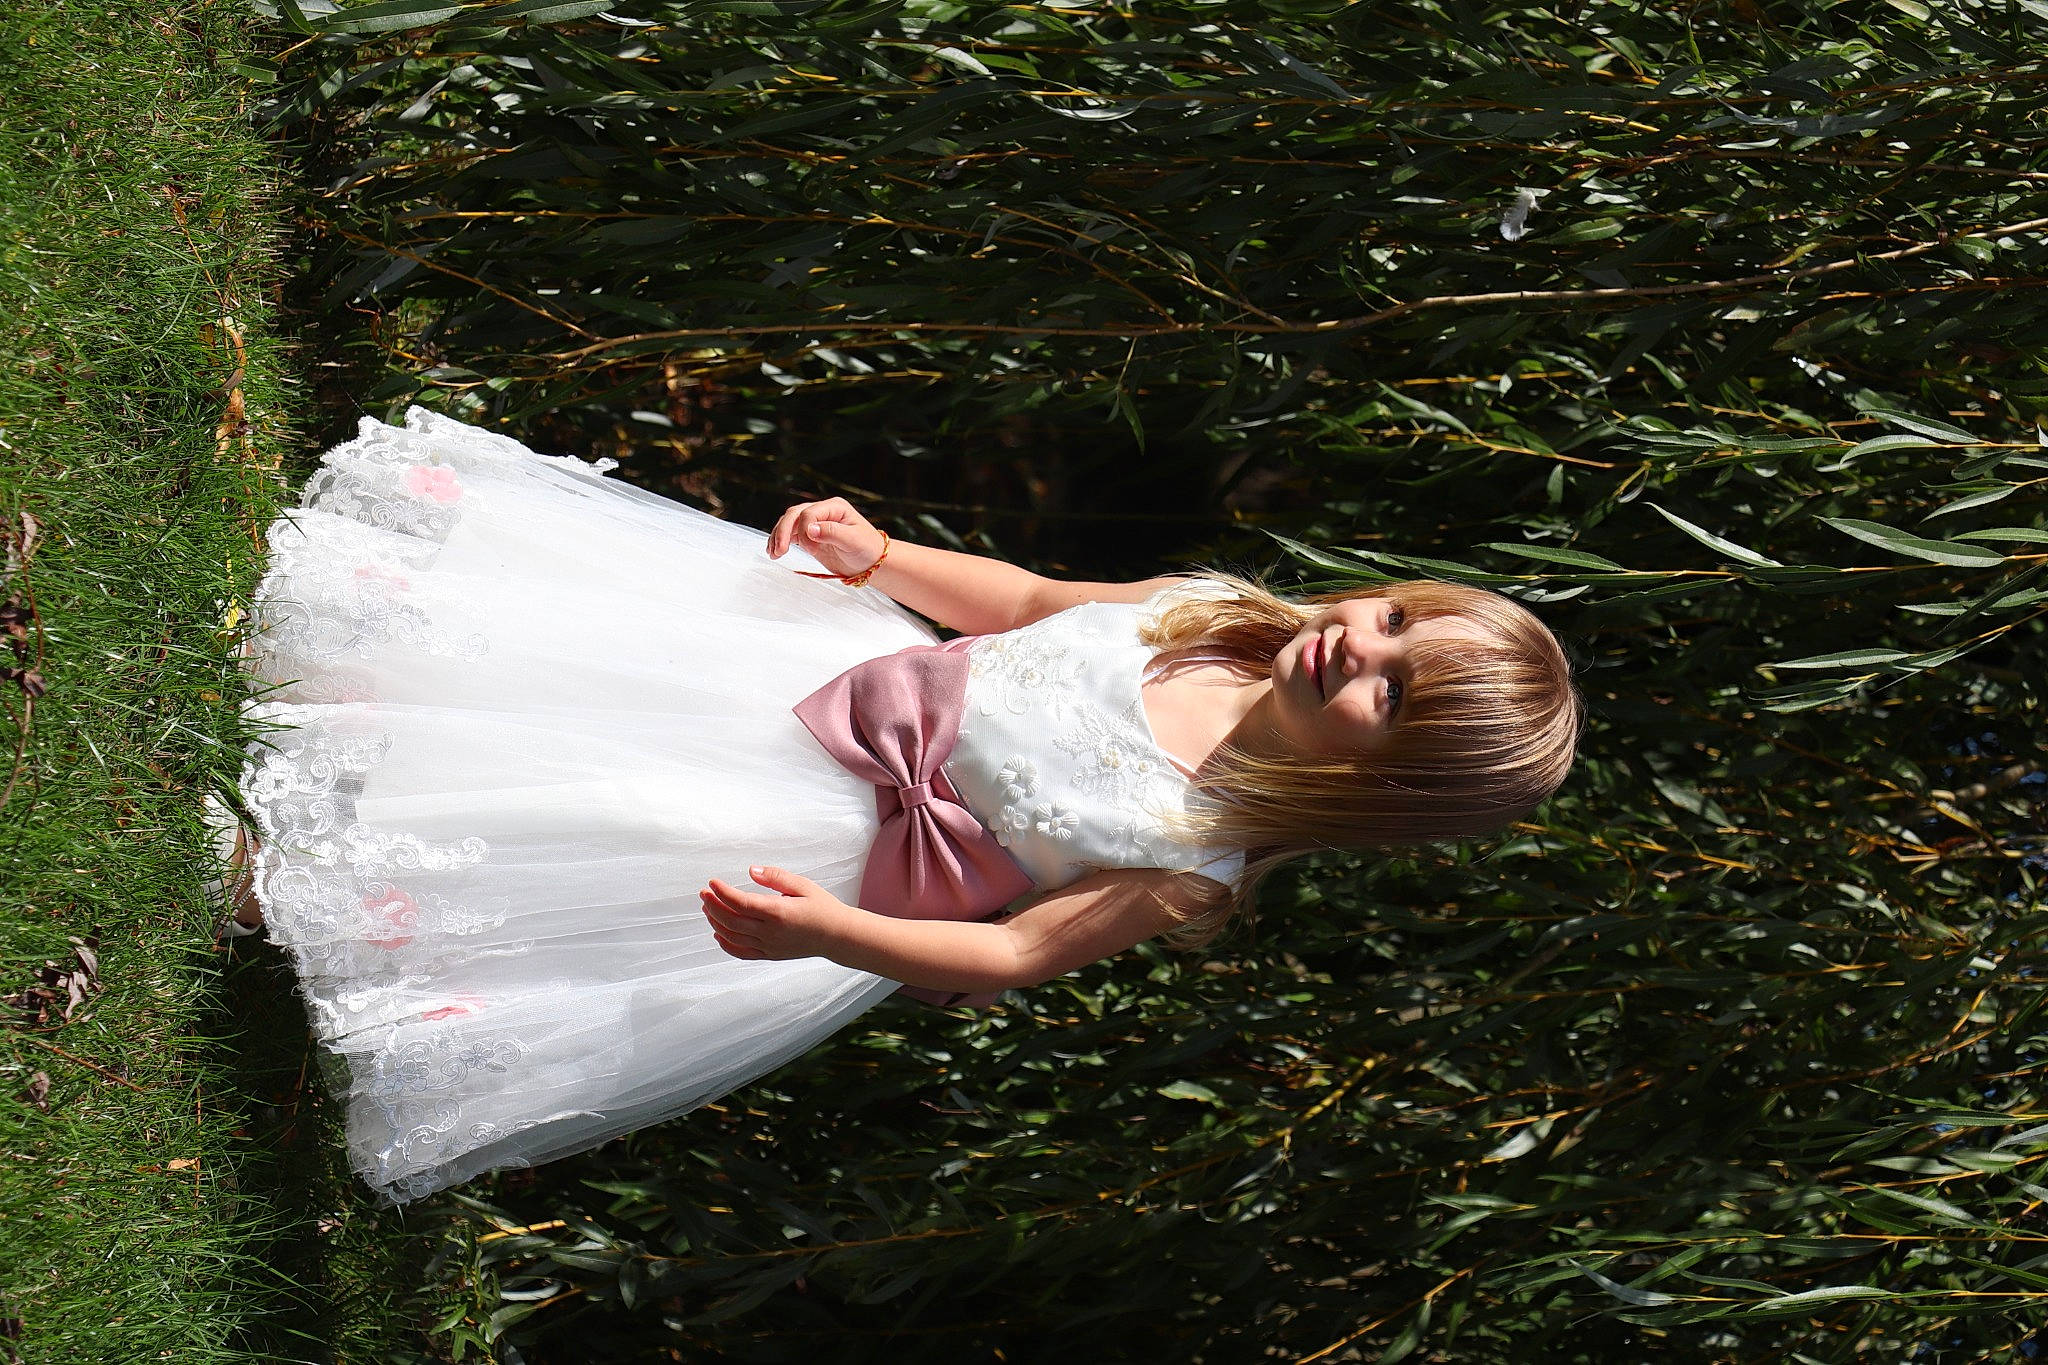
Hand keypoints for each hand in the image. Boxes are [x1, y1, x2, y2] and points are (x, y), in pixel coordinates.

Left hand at [699, 865, 852, 961]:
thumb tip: (752, 870)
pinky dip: (726, 944)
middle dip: (713, 905)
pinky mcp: (770, 955)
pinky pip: (741, 953)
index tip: (712, 882)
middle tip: (704, 892)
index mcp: (778, 912)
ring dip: (716, 921)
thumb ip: (776, 877)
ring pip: (732, 937)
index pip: (740, 903)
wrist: (838, 936)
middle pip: (731, 920)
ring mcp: (769, 946)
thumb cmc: (823, 908)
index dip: (722, 892)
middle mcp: (770, 932)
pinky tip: (718, 933)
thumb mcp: (802, 885)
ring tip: (708, 907)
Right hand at [765, 498, 886, 578]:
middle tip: (779, 551)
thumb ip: (832, 532)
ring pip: (789, 523)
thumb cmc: (867, 549)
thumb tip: (809, 529)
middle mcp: (823, 512)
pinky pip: (790, 534)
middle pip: (794, 515)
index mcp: (835, 507)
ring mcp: (815, 523)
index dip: (805, 530)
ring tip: (774, 553)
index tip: (812, 550)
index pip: (809, 513)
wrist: (871, 562)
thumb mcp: (853, 541)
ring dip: (778, 536)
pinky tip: (775, 552)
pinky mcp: (810, 536)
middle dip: (783, 532)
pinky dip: (780, 542)